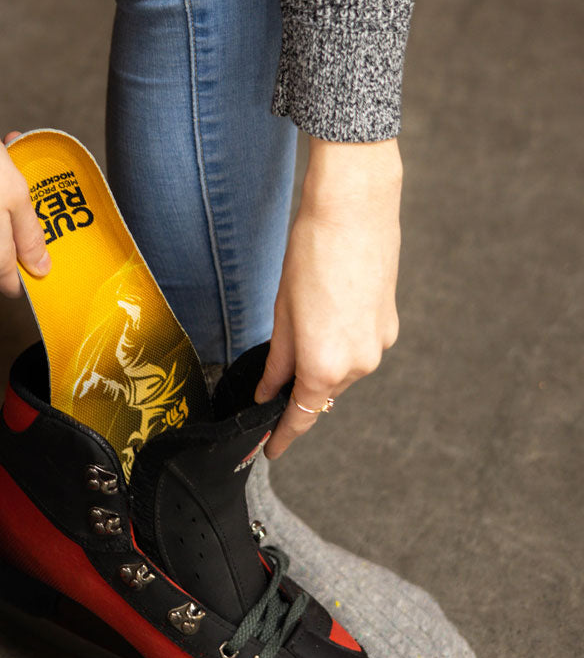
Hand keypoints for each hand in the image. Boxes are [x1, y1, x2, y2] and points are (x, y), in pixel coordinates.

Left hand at [254, 136, 402, 458]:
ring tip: (298, 330)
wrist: (355, 209)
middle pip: (322, 394)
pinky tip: (323, 318)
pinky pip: (357, 351)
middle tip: (270, 385)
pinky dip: (337, 346)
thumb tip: (268, 390)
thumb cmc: (311, 253)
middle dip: (297, 393)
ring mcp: (379, 345)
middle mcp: (360, 363)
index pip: (302, 416)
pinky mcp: (389, 325)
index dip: (282, 436)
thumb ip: (278, 360)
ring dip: (319, 366)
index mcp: (326, 364)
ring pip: (340, 372)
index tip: (268, 449)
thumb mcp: (282, 312)